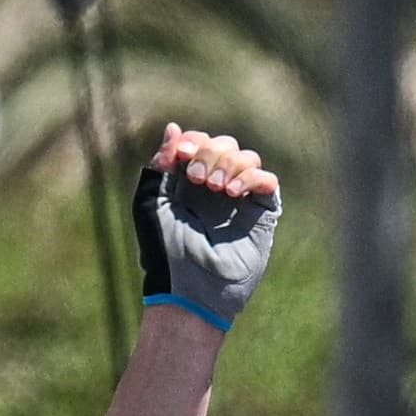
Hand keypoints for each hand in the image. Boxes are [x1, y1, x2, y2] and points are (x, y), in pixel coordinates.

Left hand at [133, 126, 281, 327]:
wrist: (190, 288)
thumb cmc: (165, 252)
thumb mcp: (149, 206)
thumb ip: (158, 166)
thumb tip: (174, 128)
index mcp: (187, 183)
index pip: (198, 143)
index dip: (193, 142)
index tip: (183, 154)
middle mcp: (215, 187)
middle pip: (224, 145)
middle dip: (210, 154)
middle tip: (199, 180)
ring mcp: (240, 199)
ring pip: (247, 157)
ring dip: (230, 164)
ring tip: (217, 189)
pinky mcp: (261, 213)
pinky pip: (266, 179)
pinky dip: (251, 177)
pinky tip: (233, 193)